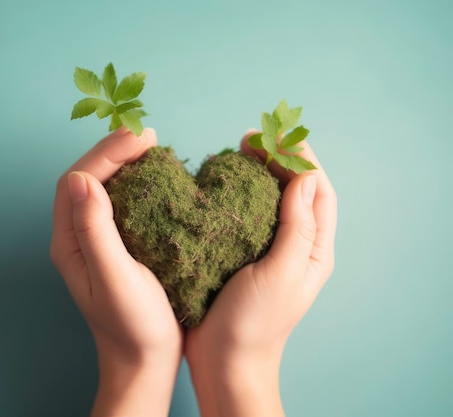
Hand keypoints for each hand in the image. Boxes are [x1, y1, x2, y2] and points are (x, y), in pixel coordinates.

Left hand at [50, 128, 183, 416]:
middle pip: (88, 179)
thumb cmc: (133, 327)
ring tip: (152, 147)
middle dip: (113, 151)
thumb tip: (84, 177)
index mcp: (69, 243)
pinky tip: (157, 178)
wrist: (146, 362)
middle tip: (147, 135)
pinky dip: (138, 183)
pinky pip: (123, 203)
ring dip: (125, 163)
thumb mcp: (115, 278)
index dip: (104, 154)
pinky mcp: (120, 246)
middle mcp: (78, 237)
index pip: (77, 182)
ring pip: (105, 188)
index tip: (138, 138)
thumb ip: (95, 230)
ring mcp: (98, 241)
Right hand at [185, 130, 337, 416]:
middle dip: (278, 159)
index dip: (302, 159)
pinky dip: (235, 194)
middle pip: (294, 190)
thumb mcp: (282, 274)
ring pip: (268, 199)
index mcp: (314, 251)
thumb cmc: (256, 323)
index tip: (277, 135)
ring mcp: (266, 250)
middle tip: (251, 137)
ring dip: (257, 172)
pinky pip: (243, 215)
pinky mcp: (239, 254)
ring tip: (236, 152)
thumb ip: (297, 228)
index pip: (318, 192)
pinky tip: (219, 183)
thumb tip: (306, 178)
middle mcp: (294, 246)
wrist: (223, 361)